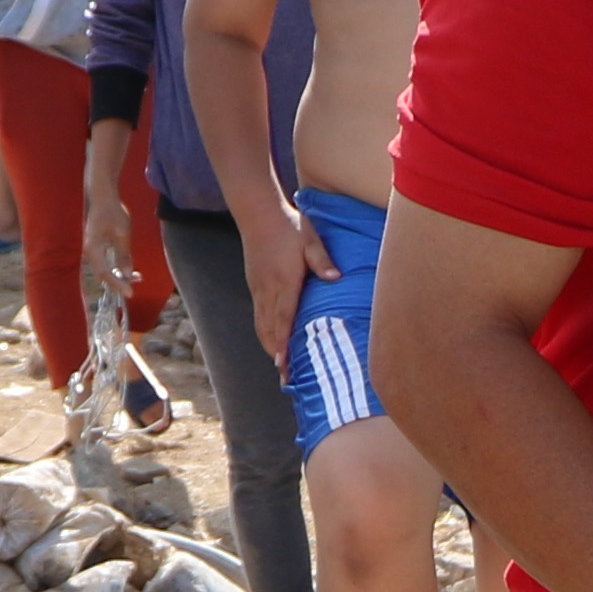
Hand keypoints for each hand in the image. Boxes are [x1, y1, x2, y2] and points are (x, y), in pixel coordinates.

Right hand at [237, 202, 330, 363]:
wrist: (258, 213)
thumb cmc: (289, 226)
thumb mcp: (310, 240)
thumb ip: (322, 261)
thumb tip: (337, 278)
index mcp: (284, 281)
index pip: (282, 318)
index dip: (283, 343)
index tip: (283, 363)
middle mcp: (268, 290)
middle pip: (269, 330)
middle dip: (276, 355)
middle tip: (285, 378)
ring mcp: (259, 289)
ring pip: (261, 325)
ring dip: (269, 347)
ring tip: (279, 367)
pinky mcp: (255, 286)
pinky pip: (258, 316)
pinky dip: (265, 333)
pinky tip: (272, 342)